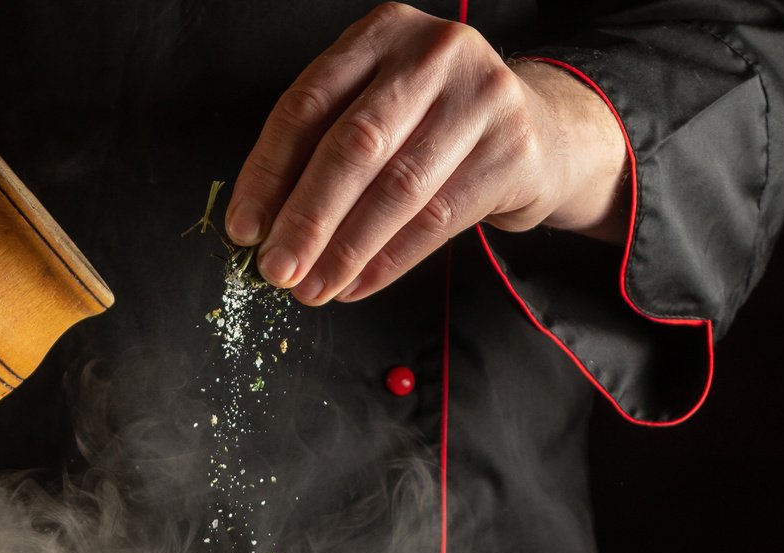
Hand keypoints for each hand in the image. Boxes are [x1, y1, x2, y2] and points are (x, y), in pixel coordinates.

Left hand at [225, 3, 628, 305]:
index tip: (244, 228)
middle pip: (354, 144)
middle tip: (277, 268)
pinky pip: (437, 218)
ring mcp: (480, 98)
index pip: (308, 104)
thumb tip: (263, 225)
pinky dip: (389, 260)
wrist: (539, 132)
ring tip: (314, 288)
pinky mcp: (511, 150)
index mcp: (382, 33)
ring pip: (397, 187)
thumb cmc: (435, 124)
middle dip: (307, 217)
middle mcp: (433, 53)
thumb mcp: (378, 107)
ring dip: (347, 249)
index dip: (269, 172)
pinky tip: (356, 285)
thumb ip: (323, 146)